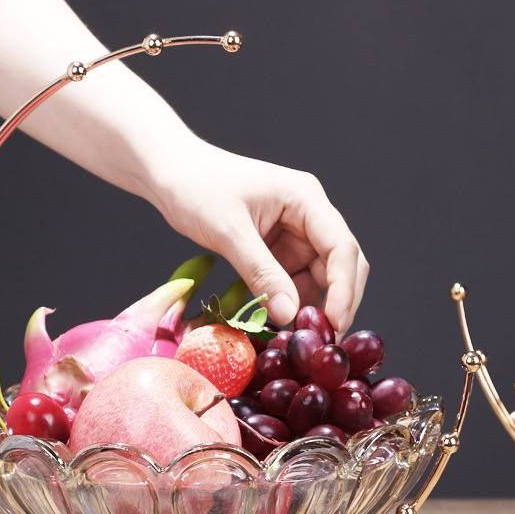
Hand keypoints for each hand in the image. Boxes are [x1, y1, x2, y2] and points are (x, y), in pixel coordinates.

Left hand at [148, 138, 368, 333]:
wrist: (170, 173)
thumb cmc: (197, 187)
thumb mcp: (229, 232)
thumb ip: (261, 272)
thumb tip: (290, 314)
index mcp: (305, 199)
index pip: (341, 248)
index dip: (344, 289)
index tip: (334, 323)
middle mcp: (308, 216)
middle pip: (339, 265)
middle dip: (334, 302)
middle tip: (321, 340)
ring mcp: (294, 234)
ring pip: (317, 278)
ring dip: (308, 307)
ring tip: (293, 336)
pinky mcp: (277, 249)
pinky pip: (292, 281)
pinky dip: (287, 303)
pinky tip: (275, 322)